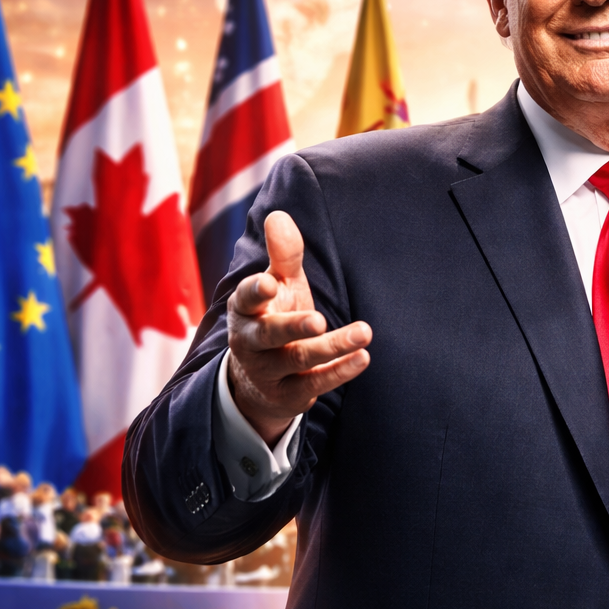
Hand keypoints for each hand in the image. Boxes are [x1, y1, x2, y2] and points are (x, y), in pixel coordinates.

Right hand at [226, 211, 371, 444]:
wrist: (258, 381)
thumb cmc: (274, 316)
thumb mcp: (278, 285)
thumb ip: (283, 255)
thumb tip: (278, 215)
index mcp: (245, 310)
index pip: (245, 298)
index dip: (255, 291)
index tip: (269, 282)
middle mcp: (250, 342)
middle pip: (269, 334)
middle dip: (292, 327)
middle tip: (319, 320)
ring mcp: (268, 371)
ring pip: (298, 360)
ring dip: (332, 347)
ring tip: (364, 333)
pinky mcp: (289, 393)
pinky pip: (315, 383)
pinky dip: (339, 370)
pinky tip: (363, 357)